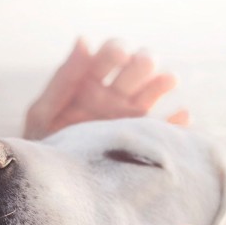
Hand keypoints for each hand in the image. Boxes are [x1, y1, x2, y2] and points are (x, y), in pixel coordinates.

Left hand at [24, 38, 189, 139]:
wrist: (53, 184)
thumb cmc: (43, 145)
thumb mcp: (44, 112)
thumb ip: (64, 78)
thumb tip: (84, 39)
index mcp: (90, 82)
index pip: (110, 54)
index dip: (117, 50)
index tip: (119, 55)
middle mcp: (114, 95)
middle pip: (138, 66)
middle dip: (143, 61)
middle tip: (141, 66)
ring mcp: (130, 117)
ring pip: (155, 90)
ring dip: (162, 82)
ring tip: (167, 80)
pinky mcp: (142, 140)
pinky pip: (167, 129)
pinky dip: (177, 122)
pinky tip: (181, 116)